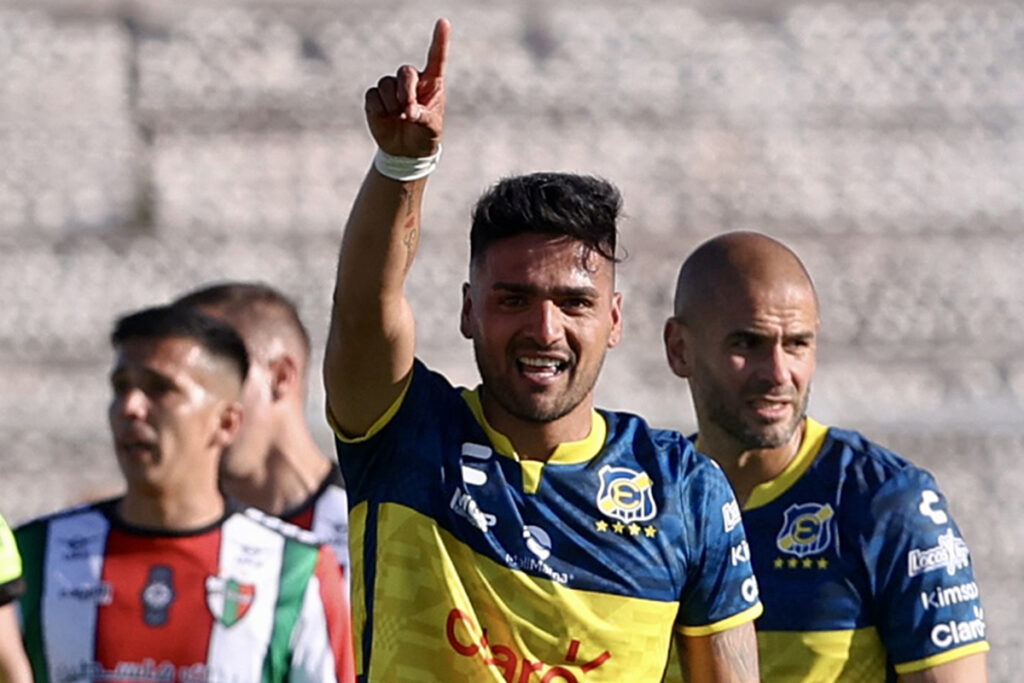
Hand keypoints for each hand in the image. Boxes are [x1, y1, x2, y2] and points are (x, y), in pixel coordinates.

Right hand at [365, 18, 449, 157]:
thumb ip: (423, 118)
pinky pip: (373, 95)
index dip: (440, 40)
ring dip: (392, 103)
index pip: (436, 57)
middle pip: (405, 72)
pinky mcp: (376, 98)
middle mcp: (411, 81)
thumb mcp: (431, 130)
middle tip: (408, 112)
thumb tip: (409, 112)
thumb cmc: (424, 136)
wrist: (406, 150)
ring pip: (386, 84)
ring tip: (399, 117)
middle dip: (405, 92)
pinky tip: (386, 118)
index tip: (443, 22)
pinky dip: (379, 109)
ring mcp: (392, 88)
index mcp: (431, 83)